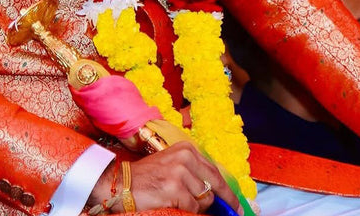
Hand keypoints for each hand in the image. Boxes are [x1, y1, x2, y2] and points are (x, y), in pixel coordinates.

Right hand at [89, 142, 242, 213]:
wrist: (122, 182)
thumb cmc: (148, 177)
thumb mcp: (173, 165)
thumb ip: (194, 173)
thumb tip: (216, 193)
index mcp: (187, 149)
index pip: (215, 171)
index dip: (228, 191)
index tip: (236, 205)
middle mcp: (185, 157)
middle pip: (215, 184)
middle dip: (225, 201)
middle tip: (234, 212)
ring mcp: (180, 172)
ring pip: (204, 199)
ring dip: (196, 206)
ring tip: (179, 200)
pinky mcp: (174, 188)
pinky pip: (192, 207)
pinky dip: (186, 210)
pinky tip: (172, 203)